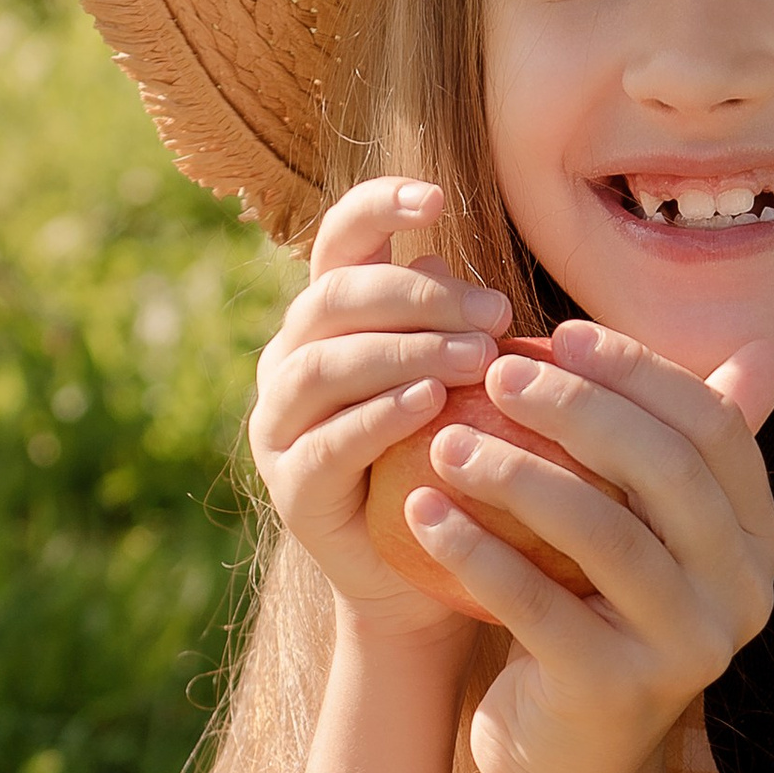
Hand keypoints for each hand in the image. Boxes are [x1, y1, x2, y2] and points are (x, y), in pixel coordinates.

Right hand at [249, 178, 509, 637]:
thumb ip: (451, 322)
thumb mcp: (460, 380)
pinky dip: (379, 416)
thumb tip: (448, 261)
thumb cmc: (450, 456)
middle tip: (494, 313)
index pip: (338, 241)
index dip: (377, 207)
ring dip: (403, 352)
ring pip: (324, 365)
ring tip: (473, 357)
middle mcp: (290, 361)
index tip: (437, 198)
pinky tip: (430, 405)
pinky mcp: (291, 486)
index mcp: (329, 320)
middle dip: (415, 296)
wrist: (420, 573)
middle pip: (334, 298)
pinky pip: (328, 442)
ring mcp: (279, 424)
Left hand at [405, 321, 773, 772]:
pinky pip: (540, 605)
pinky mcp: (615, 691)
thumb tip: (768, 344)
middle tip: (494, 373)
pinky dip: (476, 552)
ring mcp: (686, 648)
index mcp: (756, 541)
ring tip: (447, 438)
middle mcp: (742, 595)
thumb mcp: (647, 532)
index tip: (558, 336)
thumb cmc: (594, 614)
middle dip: (578, 408)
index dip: (641, 371)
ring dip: (518, 473)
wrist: (562, 761)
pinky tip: (420, 509)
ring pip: (606, 535)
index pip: (715, 428)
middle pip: (666, 472)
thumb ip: (684, 446)